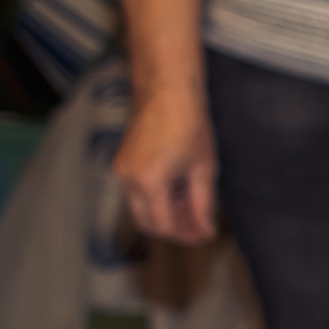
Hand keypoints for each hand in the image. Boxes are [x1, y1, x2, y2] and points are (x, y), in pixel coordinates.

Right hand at [113, 86, 218, 243]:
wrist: (167, 93)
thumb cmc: (190, 127)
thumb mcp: (203, 170)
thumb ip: (203, 205)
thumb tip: (206, 231)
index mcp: (150, 182)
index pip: (164, 225)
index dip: (187, 235)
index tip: (206, 235)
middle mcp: (128, 179)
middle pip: (147, 223)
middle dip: (174, 230)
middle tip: (200, 228)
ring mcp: (121, 170)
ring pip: (140, 209)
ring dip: (165, 215)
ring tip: (193, 211)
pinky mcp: (121, 163)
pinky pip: (137, 193)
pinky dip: (156, 200)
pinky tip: (180, 194)